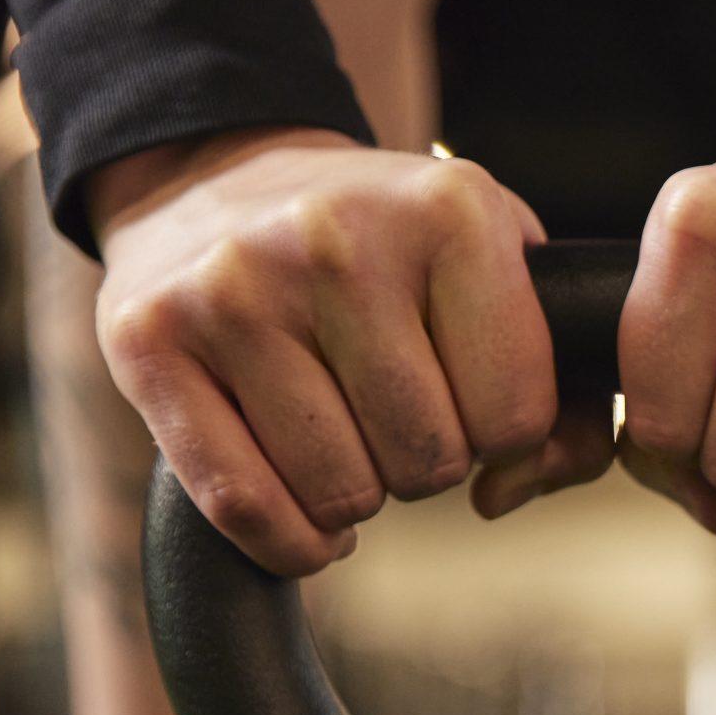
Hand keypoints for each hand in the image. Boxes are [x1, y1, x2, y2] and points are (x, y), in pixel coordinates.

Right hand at [92, 128, 568, 574]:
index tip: (468, 397)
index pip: (517, 415)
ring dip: (354, 494)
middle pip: (429, 459)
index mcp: (450, 211)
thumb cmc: (387, 250)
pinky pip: (242, 506)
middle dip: (425, 460)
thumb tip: (516, 490)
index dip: (502, 433)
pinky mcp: (149, 340)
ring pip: (341, 493)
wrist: (217, 175)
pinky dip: (288, 539)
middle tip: (392, 410)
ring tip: (340, 428)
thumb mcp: (496, 270)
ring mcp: (234, 288)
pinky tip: (300, 503)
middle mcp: (337, 239)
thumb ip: (566, 394)